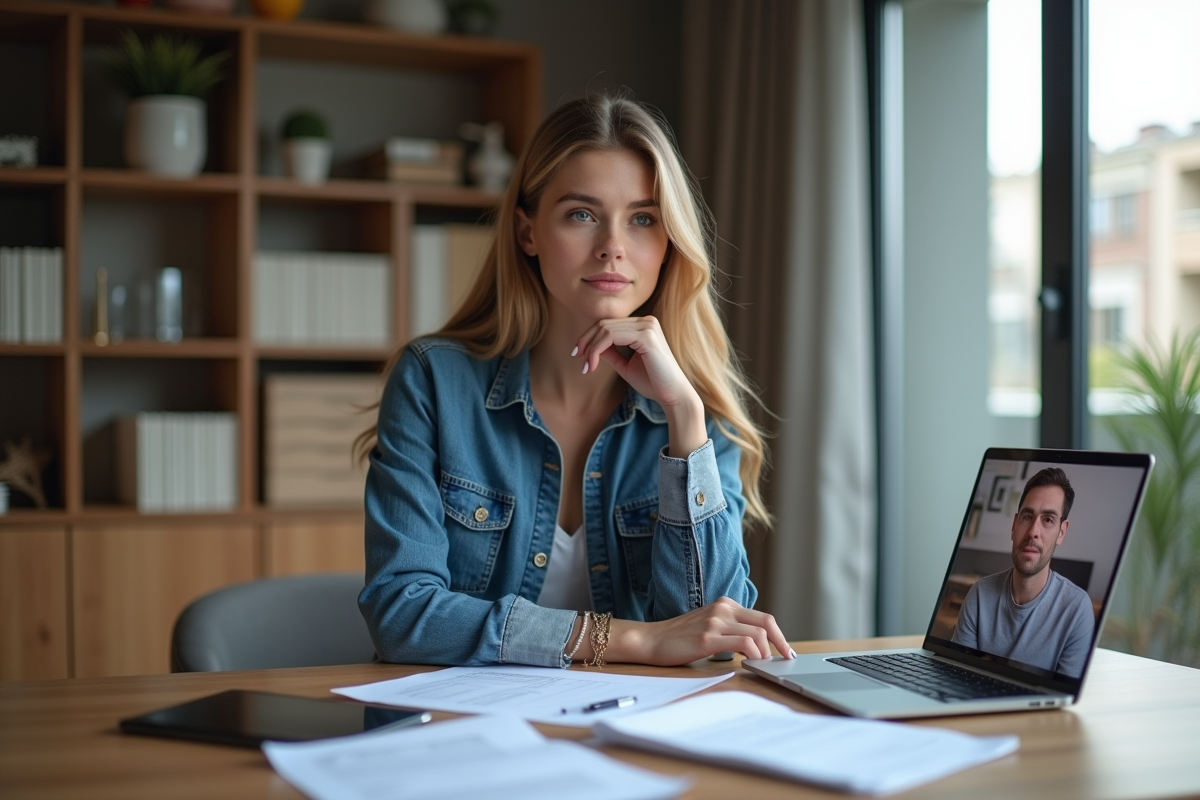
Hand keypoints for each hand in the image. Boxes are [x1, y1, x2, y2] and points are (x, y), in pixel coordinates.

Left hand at [573, 316, 706, 455]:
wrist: (673, 395)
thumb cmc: (653, 382)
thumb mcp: (625, 365)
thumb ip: (610, 352)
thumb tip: (592, 346)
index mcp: (643, 326)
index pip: (609, 324)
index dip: (590, 337)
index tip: (579, 355)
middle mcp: (646, 321)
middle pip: (604, 323)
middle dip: (586, 341)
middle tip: (578, 359)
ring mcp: (648, 326)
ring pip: (605, 329)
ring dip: (591, 348)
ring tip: (586, 366)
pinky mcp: (647, 336)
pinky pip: (611, 336)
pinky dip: (597, 349)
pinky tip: (592, 365)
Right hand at [607, 597, 793, 666]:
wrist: (651, 640)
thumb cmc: (679, 638)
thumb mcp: (708, 626)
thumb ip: (729, 629)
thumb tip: (756, 646)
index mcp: (725, 605)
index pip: (762, 617)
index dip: (779, 635)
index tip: (786, 651)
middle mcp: (722, 609)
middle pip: (766, 622)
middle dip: (781, 643)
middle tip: (786, 660)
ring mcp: (715, 622)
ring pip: (757, 634)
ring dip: (766, 653)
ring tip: (764, 666)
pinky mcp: (707, 637)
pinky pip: (743, 644)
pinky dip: (754, 655)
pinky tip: (751, 664)